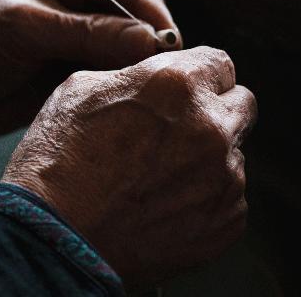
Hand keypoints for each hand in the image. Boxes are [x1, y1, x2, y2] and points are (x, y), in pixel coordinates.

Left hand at [0, 0, 177, 150]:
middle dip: (148, 36)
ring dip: (138, 63)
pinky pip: (111, 71)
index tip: (169, 37)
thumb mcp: (24, 28)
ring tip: (157, 87)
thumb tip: (150, 40)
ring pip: (125, 43)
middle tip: (170, 68)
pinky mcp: (74, 64)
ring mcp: (76, 28)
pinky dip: (123, 83)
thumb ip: (86, 32)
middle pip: (129, 10)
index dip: (145, 7)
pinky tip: (134, 98)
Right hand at [3, 47, 255, 288]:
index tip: (188, 86)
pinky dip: (206, 197)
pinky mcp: (225, 223)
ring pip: (234, 153)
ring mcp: (223, 178)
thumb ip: (136, 74)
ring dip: (208, 156)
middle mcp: (210, 127)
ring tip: (159, 174)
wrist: (57, 238)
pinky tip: (165, 202)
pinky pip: (230, 198)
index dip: (201, 72)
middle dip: (217, 108)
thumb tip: (152, 76)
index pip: (221, 62)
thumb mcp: (84, 86)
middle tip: (179, 126)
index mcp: (177, 84)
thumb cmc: (60, 158)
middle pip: (242, 103)